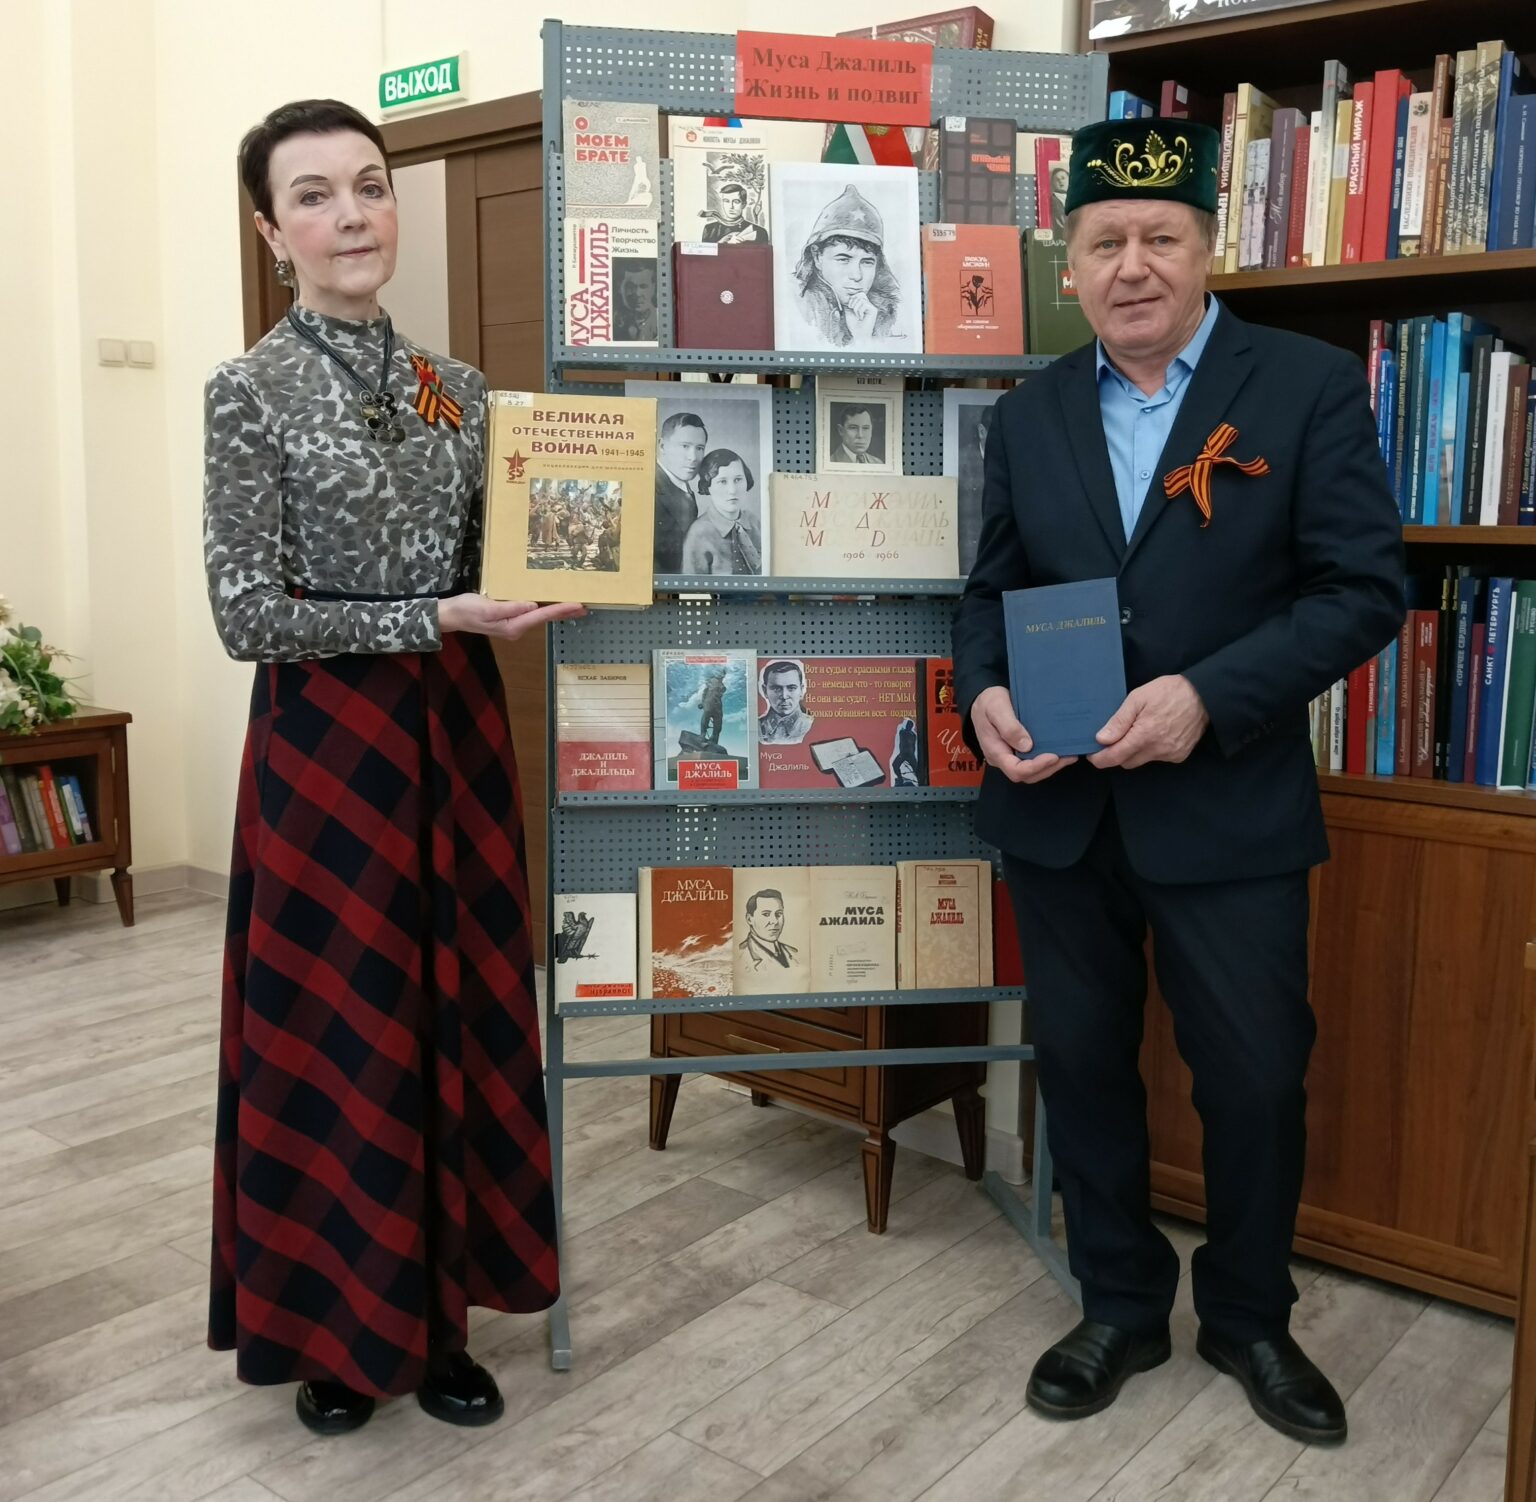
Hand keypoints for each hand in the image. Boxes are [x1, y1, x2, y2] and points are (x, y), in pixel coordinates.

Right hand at [439, 593, 586, 640]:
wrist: (451, 615)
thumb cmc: (466, 610)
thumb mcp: (486, 607)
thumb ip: (510, 607)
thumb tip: (531, 605)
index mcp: (513, 626)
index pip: (541, 616)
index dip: (560, 610)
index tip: (577, 605)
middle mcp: (517, 628)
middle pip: (545, 618)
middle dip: (565, 613)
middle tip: (585, 607)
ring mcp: (514, 625)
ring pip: (540, 616)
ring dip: (557, 611)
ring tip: (574, 606)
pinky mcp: (510, 618)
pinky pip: (532, 613)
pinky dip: (545, 609)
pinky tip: (551, 605)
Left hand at [843, 291, 878, 338]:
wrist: (858, 334)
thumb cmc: (854, 325)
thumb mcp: (849, 312)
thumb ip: (850, 303)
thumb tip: (849, 296)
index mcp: (863, 305)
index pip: (859, 294)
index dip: (852, 298)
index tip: (849, 306)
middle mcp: (868, 305)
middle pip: (861, 294)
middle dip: (854, 300)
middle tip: (852, 309)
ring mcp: (871, 307)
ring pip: (861, 299)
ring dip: (856, 308)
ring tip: (858, 316)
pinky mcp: (873, 310)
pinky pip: (864, 304)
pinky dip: (860, 311)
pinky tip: (862, 318)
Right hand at [970, 685, 1078, 784]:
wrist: (982, 699)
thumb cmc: (988, 703)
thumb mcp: (996, 709)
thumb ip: (1009, 727)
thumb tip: (1026, 746)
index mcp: (995, 751)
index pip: (1016, 770)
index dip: (1036, 767)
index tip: (1053, 756)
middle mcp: (1003, 758)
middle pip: (1027, 775)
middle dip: (1049, 768)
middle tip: (1068, 756)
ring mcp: (1010, 756)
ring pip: (1032, 772)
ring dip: (1051, 767)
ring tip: (1069, 755)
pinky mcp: (1017, 751)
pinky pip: (1033, 761)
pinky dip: (1048, 760)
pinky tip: (1060, 751)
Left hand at [1088, 675, 1208, 770]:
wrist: (1203, 695)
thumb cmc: (1168, 692)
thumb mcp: (1138, 698)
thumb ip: (1119, 721)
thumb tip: (1101, 739)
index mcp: (1144, 735)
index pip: (1114, 757)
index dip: (1100, 759)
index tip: (1092, 755)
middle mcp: (1157, 749)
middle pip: (1126, 762)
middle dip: (1116, 754)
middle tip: (1114, 739)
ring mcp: (1170, 754)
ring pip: (1141, 761)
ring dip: (1134, 752)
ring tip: (1139, 731)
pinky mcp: (1179, 755)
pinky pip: (1157, 758)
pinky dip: (1151, 750)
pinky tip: (1156, 734)